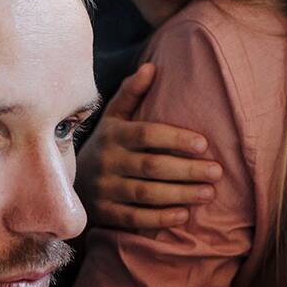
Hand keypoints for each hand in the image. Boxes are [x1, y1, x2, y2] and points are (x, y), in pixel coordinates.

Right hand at [76, 62, 222, 229]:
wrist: (69, 183)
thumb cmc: (105, 145)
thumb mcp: (113, 118)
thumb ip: (131, 94)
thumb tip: (151, 67)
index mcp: (113, 135)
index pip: (147, 135)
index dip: (176, 139)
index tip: (204, 144)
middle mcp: (108, 161)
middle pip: (152, 166)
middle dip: (187, 170)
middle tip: (217, 172)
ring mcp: (105, 189)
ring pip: (146, 193)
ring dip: (180, 194)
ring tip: (209, 193)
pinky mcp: (106, 214)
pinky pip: (134, 218)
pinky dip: (159, 219)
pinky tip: (184, 215)